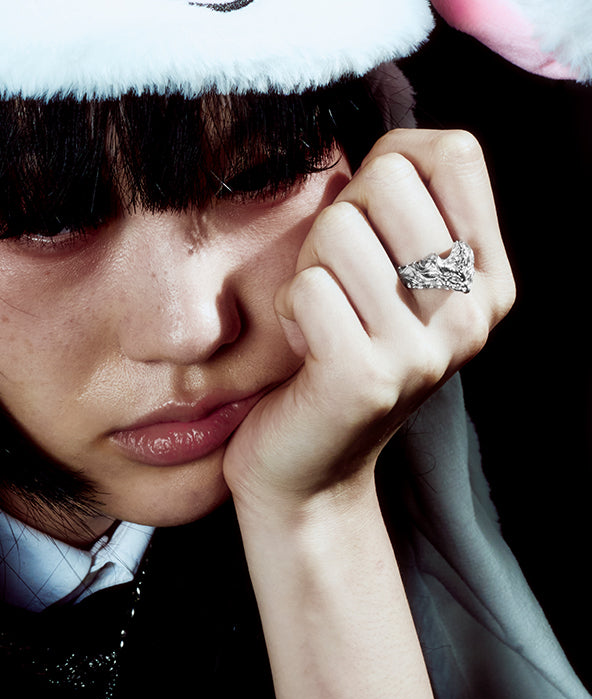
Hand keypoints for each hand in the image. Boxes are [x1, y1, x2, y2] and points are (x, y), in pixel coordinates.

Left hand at [225, 128, 514, 514]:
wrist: (307, 473)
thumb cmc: (333, 357)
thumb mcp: (390, 279)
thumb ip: (403, 210)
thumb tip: (385, 146)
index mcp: (489, 280)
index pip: (453, 152)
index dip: (390, 166)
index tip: (369, 225)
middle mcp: (471, 314)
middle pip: (387, 182)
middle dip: (339, 220)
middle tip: (336, 286)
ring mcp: (423, 350)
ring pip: (338, 229)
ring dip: (308, 270)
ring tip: (322, 320)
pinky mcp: (364, 377)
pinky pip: (306, 285)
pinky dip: (288, 309)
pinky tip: (305, 352)